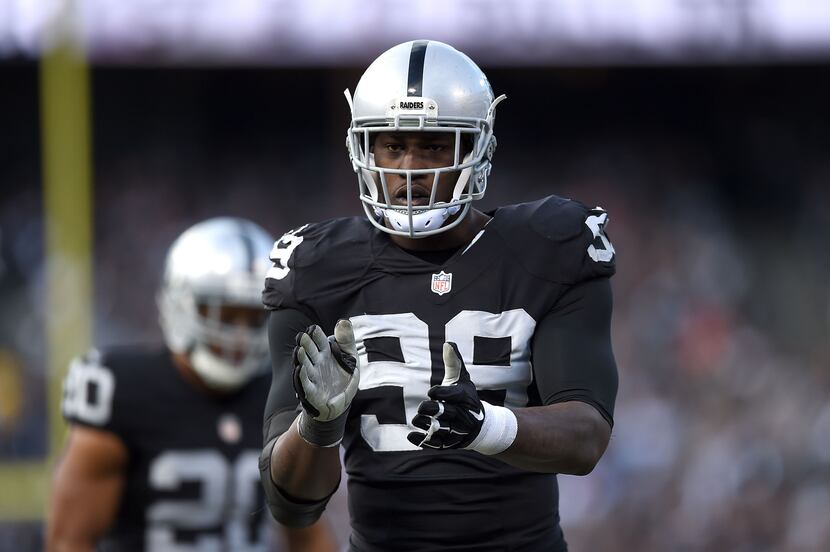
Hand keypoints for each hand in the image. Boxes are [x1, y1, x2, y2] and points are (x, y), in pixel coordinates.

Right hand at [293, 320, 359, 445]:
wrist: (342, 400)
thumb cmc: (344, 375)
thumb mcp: (350, 356)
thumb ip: (346, 339)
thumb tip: (343, 321)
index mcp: (325, 352)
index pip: (319, 340)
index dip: (316, 334)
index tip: (313, 329)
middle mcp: (316, 362)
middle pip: (309, 351)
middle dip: (305, 344)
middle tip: (301, 336)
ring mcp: (312, 376)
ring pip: (303, 365)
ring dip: (300, 358)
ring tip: (298, 350)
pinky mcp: (310, 391)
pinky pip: (304, 383)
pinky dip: (301, 376)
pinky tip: (299, 368)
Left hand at [407, 342, 484, 448]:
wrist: (480, 426)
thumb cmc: (466, 397)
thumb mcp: (462, 379)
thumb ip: (454, 363)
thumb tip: (448, 343)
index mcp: (467, 399)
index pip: (452, 395)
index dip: (438, 393)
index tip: (431, 392)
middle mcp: (464, 417)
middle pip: (446, 413)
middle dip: (430, 409)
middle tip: (423, 406)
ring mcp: (457, 432)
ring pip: (440, 429)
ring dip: (425, 424)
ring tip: (418, 419)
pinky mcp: (449, 443)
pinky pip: (435, 444)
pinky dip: (421, 440)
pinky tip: (410, 435)